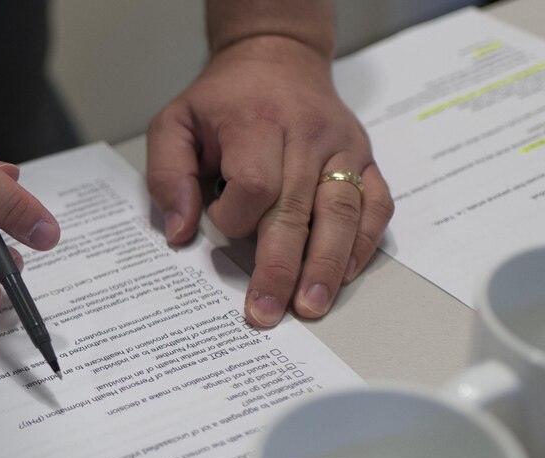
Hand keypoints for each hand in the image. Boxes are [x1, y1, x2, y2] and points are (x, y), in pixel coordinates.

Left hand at [147, 35, 393, 324]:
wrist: (277, 58)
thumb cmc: (223, 101)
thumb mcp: (175, 123)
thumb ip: (168, 176)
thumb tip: (180, 234)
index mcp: (257, 124)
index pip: (254, 184)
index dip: (234, 218)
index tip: (218, 224)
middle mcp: (307, 135)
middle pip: (297, 210)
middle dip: (281, 268)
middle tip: (266, 313)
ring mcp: (342, 148)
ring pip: (342, 212)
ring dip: (327, 266)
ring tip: (312, 307)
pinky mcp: (365, 160)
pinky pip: (376, 205)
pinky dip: (364, 243)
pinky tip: (344, 275)